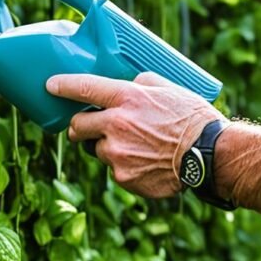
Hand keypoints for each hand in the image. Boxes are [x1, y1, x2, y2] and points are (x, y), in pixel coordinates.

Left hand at [45, 72, 221, 198]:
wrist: (210, 157)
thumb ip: (140, 83)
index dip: (62, 86)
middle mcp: (116, 125)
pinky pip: (114, 169)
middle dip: (80, 126)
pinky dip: (125, 166)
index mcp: (127, 98)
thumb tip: (127, 83)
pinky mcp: (123, 177)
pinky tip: (146, 161)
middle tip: (89, 126)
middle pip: (78, 126)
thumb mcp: (168, 87)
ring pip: (98, 150)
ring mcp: (117, 154)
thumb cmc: (192, 118)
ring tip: (138, 146)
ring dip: (109, 147)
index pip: (83, 88)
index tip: (49, 86)